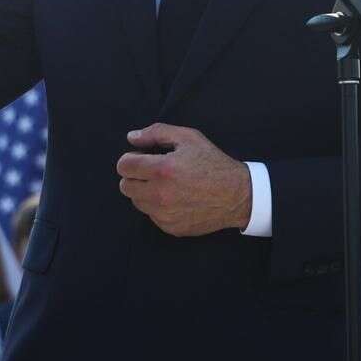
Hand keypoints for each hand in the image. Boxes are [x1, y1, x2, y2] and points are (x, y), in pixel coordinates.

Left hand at [115, 124, 250, 236]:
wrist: (236, 195)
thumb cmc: (212, 163)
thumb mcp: (188, 138)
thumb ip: (156, 133)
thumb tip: (131, 138)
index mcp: (162, 169)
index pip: (124, 166)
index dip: (130, 159)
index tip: (142, 158)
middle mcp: (160, 195)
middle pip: (125, 186)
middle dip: (135, 176)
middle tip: (153, 171)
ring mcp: (164, 215)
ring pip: (137, 202)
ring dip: (145, 192)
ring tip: (166, 185)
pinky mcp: (170, 228)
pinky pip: (152, 216)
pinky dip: (158, 207)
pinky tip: (176, 199)